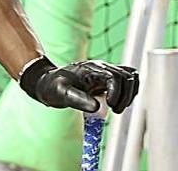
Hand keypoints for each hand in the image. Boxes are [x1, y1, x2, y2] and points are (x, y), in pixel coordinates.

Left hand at [20, 57, 138, 112]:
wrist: (47, 82)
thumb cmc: (52, 87)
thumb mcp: (61, 94)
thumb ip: (77, 99)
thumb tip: (96, 107)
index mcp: (91, 69)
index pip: (115, 76)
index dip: (117, 93)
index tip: (111, 107)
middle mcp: (101, 67)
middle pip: (126, 76)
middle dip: (125, 96)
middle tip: (115, 110)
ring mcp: (105, 71)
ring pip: (131, 77)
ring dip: (130, 94)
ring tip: (117, 107)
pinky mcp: (107, 77)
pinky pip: (128, 79)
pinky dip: (130, 90)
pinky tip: (120, 102)